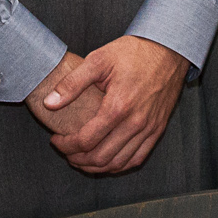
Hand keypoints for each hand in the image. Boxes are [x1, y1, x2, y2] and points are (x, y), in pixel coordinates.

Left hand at [40, 36, 186, 173]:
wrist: (168, 50)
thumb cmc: (134, 52)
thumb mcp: (98, 60)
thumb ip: (72, 83)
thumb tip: (49, 103)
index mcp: (118, 106)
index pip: (86, 140)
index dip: (66, 145)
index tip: (56, 139)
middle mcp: (135, 123)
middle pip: (101, 158)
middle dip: (77, 159)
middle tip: (65, 151)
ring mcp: (149, 129)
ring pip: (118, 163)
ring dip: (96, 167)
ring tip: (80, 159)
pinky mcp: (157, 130)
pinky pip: (137, 159)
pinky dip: (118, 166)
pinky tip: (106, 160)